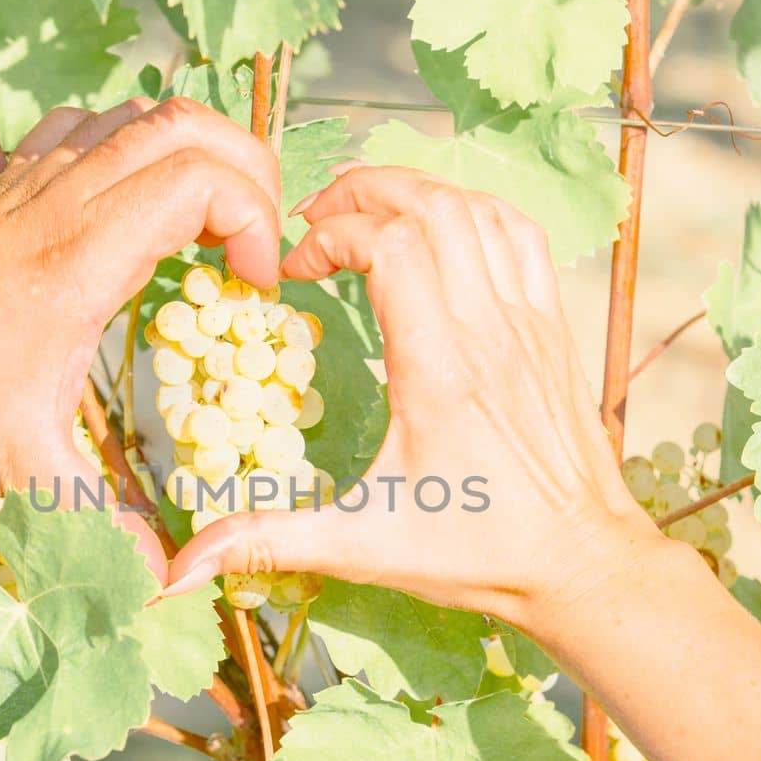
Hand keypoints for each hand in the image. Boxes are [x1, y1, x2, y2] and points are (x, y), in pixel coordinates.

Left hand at [0, 98, 281, 574]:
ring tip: (217, 218)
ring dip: (197, 151)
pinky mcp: (13, 178)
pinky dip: (135, 145)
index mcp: (81, 259)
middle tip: (259, 236)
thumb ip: (97, 518)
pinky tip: (139, 199)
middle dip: (248, 168)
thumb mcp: (20, 462)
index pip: (198, 180)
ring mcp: (35, 179)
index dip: (253, 216)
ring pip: (142, 113)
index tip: (255, 281)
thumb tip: (159, 586)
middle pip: (186, 126)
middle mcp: (64, 201)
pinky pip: (92, 125)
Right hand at [165, 166, 659, 630]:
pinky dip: (475, 214)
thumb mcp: (363, 548)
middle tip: (316, 219)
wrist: (580, 563)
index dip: (332, 235)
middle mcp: (489, 331)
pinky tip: (441, 236)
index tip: (297, 271)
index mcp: (439, 370)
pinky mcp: (553, 330)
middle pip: (434, 205)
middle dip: (365, 191)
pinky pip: (521, 238)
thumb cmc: (477, 552)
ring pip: (480, 210)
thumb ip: (268, 542)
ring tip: (369, 214)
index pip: (391, 245)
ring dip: (419, 193)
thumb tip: (179, 569)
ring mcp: (530, 323)